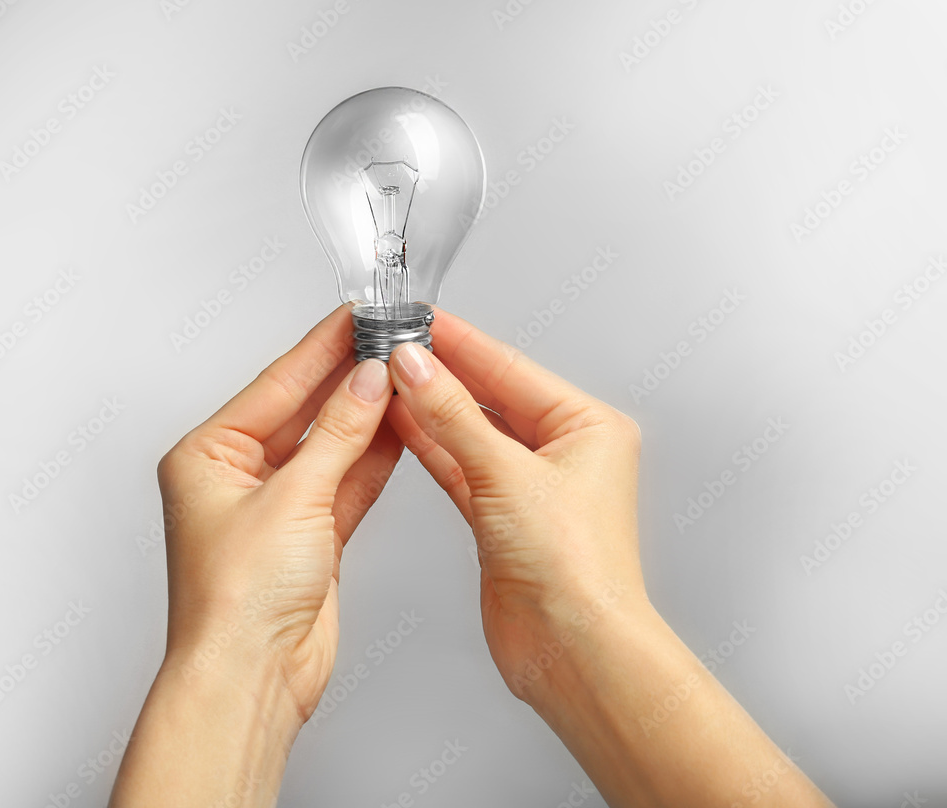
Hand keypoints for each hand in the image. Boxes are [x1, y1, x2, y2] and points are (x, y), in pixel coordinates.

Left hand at [157, 305, 399, 716]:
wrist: (252, 677)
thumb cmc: (235, 602)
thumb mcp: (292, 498)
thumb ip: (338, 434)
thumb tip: (368, 382)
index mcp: (208, 456)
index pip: (277, 384)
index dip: (321, 348)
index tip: (357, 318)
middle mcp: (239, 477)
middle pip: (306, 411)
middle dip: (349, 379)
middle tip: (389, 342)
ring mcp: (277, 506)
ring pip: (331, 446)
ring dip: (368, 416)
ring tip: (404, 376)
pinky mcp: (311, 536)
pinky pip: (347, 482)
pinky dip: (374, 458)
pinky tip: (398, 428)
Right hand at [386, 308, 833, 807]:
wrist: (574, 650)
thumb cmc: (578, 571)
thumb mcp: (509, 476)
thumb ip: (454, 417)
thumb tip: (419, 367)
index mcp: (588, 427)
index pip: (510, 369)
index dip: (461, 342)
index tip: (420, 320)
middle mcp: (563, 452)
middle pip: (489, 397)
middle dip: (441, 373)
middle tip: (395, 345)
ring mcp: (531, 486)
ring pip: (470, 433)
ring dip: (430, 408)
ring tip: (387, 378)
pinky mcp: (502, 517)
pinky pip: (461, 468)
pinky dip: (431, 447)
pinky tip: (403, 424)